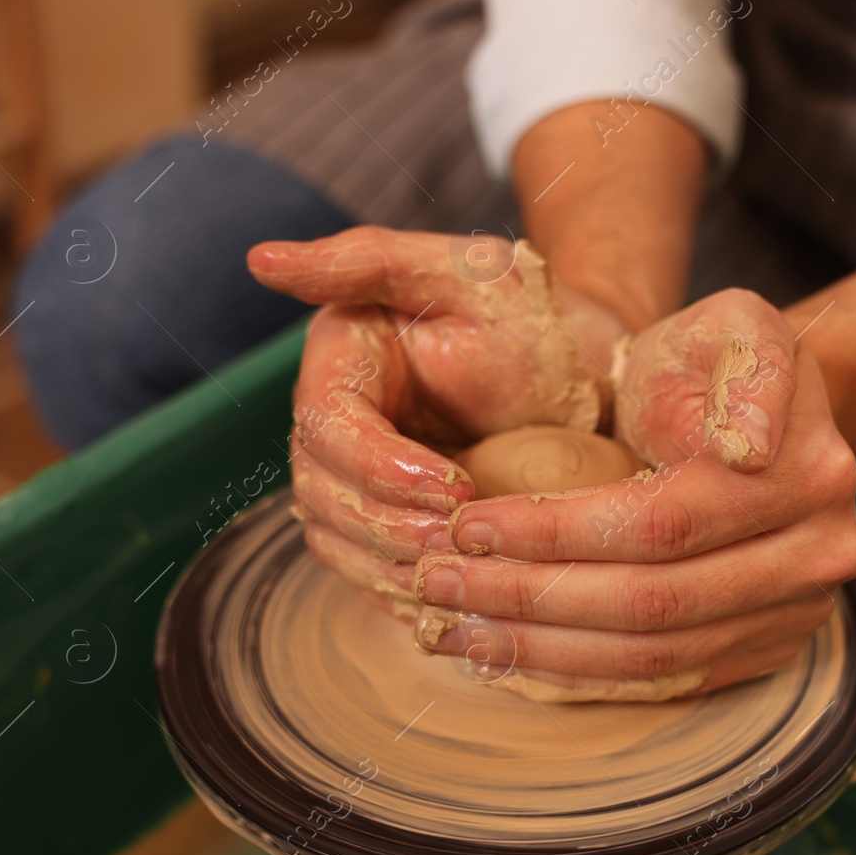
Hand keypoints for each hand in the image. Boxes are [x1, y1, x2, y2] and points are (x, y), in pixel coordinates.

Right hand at [246, 226, 627, 616]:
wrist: (592, 375)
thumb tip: (263, 259)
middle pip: (322, 493)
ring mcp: (359, 482)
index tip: (453, 484)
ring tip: (465, 571)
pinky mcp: (390, 526)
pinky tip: (460, 595)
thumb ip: (367, 259)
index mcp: (344, 361)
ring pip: (338, 542)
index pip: (326, 425)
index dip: (378, 465)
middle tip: (464, 538)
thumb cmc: (534, 313)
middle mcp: (337, 426)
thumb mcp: (468, 269)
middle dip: (387, 525)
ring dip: (393, 567)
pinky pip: (373, 575)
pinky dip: (407, 593)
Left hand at [414, 289, 855, 697]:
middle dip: (530, 596)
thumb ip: (748, 365)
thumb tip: (747, 448)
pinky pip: (666, 681)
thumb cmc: (719, 363)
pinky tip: (512, 655)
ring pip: (654, 656)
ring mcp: (800, 614)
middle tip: (440, 582)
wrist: (766, 417)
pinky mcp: (770, 651)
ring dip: (543, 650)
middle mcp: (818, 556)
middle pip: (651, 602)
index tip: (467, 524)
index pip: (660, 523)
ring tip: (457, 629)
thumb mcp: (734, 324)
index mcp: (809, 474)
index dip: (555, 533)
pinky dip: (581, 675)